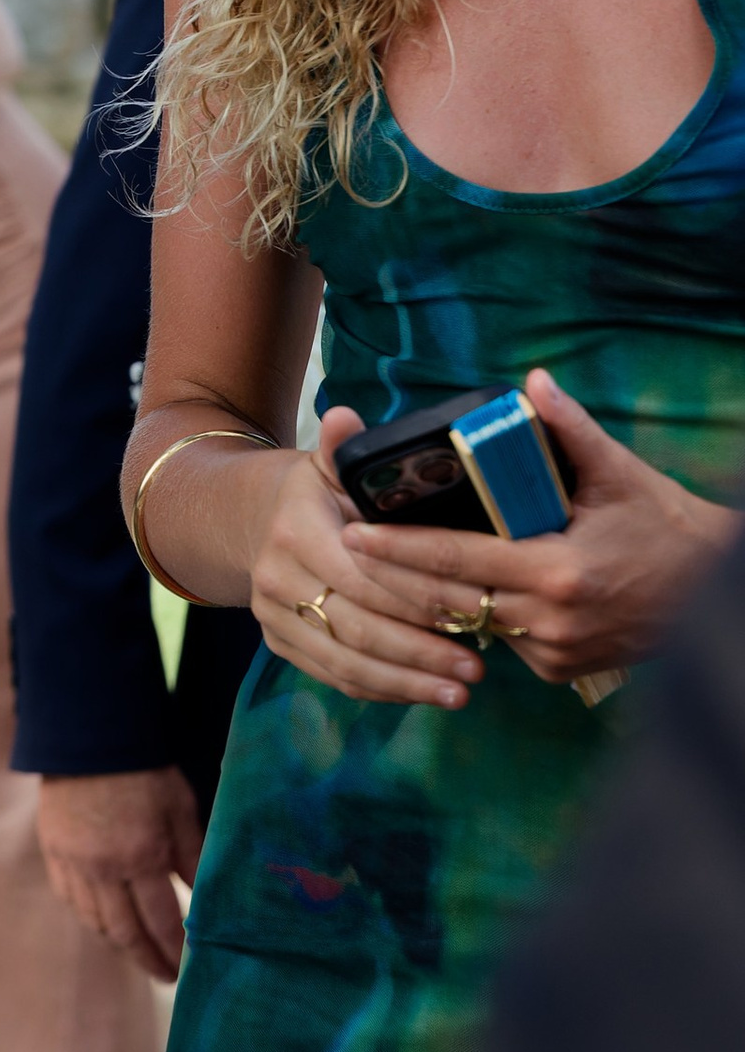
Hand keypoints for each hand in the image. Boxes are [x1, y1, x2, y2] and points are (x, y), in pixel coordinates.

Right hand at [37, 767, 204, 981]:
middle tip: (164, 976)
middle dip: (147, 959)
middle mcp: (103, 869)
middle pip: (125, 932)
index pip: (162, 922)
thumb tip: (206, 898)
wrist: (89, 737)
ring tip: (137, 952)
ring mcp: (73, 863)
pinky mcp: (53, 852)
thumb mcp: (181, 809)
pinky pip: (70, 900)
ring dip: (118, 943)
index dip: (174, 950)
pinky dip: (89, 918)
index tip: (186, 969)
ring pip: (94, 921)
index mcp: (141, 857)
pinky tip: (103, 923)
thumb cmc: (144, 770)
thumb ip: (193, 856)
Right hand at [246, 409, 486, 709]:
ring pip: (346, 661)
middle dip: (421, 651)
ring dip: (407, 681)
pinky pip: (332, 676)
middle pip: (358, 626)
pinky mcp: (279, 643)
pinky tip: (424, 694)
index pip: (364, 576)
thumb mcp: (330, 465)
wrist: (258, 520)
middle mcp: (276, 577)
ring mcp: (273, 615)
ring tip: (460, 692)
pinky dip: (382, 690)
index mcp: (295, 530)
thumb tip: (346, 416)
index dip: (418, 600)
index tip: (473, 615)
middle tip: (477, 668)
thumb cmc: (319, 493)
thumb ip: (345, 450)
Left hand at [339, 365, 729, 684]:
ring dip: (430, 600)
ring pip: (470, 625)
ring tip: (381, 567)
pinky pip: (502, 641)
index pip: (456, 560)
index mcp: (555, 571)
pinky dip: (480, 617)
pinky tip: (451, 593)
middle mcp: (548, 620)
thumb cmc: (668, 527)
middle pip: (446, 601)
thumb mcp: (620, 474)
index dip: (398, 548)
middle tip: (345, 546)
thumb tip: (531, 381)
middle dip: (391, 575)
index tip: (352, 531)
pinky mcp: (560, 670)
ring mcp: (553, 653)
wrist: (717, 593)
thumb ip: (569, 429)